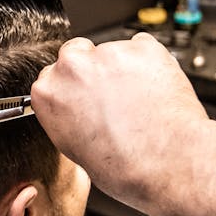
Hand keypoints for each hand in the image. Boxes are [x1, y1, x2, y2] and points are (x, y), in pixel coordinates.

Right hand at [31, 33, 208, 208]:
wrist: (167, 164)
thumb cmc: (125, 168)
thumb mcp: (74, 148)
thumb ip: (69, 116)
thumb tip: (80, 109)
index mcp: (48, 93)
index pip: (54, 75)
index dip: (75, 86)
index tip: (87, 95)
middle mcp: (72, 68)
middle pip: (78, 54)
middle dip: (94, 71)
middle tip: (116, 98)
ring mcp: (106, 54)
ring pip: (113, 52)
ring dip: (124, 69)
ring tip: (141, 102)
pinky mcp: (141, 47)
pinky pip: (144, 49)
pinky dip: (151, 65)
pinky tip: (156, 91)